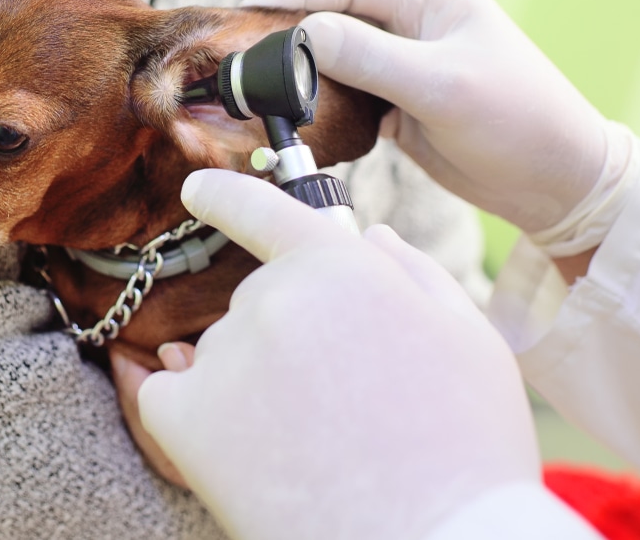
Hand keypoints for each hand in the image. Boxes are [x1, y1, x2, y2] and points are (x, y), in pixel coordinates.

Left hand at [138, 169, 540, 539]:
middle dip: (290, 337)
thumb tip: (372, 237)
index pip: (263, 211)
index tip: (196, 188)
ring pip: (222, 354)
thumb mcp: (469, 340)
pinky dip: (199, 417)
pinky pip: (170, 397)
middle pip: (259, 302)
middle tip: (341, 399)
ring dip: (254, 384)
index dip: (225, 195)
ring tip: (315, 440)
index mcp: (338, 268)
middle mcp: (271, 298)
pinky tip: (253, 452)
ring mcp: (224, 358)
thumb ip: (415, 274)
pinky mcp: (185, 421)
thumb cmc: (465, 448)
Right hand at [244, 0, 624, 237]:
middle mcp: (415, 27)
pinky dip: (322, 105)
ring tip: (260, 87)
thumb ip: (369, 57)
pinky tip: (297, 116)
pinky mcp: (400, 107)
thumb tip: (302, 35)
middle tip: (245, 56)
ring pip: (338, 60)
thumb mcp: (439, 85)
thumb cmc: (516, 122)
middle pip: (337, 18)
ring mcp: (406, 68)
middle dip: (292, 34)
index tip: (251, 13)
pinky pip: (349, 97)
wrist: (554, 184)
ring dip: (304, 73)